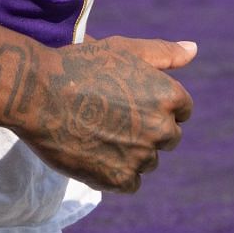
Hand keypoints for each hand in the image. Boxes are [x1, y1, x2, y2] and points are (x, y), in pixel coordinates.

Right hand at [22, 36, 195, 193]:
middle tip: (113, 119)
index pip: (182, 110)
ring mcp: (141, 156)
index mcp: (169, 96)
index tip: (132, 102)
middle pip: (169, 138)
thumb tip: (194, 50)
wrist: (39, 94)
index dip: (157, 106)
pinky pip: (131, 183)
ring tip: (100, 135)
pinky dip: (116, 174)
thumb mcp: (124, 50)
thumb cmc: (81, 66)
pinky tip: (95, 154)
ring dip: (132, 153)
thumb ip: (164, 53)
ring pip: (148, 162)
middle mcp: (161, 128)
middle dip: (148, 131)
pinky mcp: (119, 179)